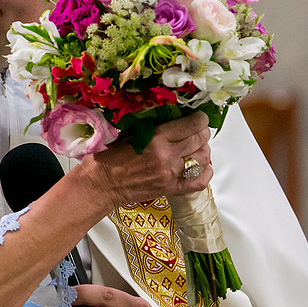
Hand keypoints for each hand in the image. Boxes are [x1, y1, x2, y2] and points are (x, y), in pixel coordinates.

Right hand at [83, 112, 213, 208]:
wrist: (101, 184)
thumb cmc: (111, 157)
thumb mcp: (131, 133)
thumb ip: (155, 126)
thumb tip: (175, 117)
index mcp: (156, 138)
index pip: (192, 125)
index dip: (200, 119)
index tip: (199, 117)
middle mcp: (167, 156)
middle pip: (199, 140)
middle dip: (202, 132)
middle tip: (199, 130)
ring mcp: (171, 174)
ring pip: (202, 158)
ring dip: (203, 150)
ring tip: (197, 147)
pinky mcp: (171, 189)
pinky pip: (199, 182)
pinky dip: (205, 173)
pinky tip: (203, 166)